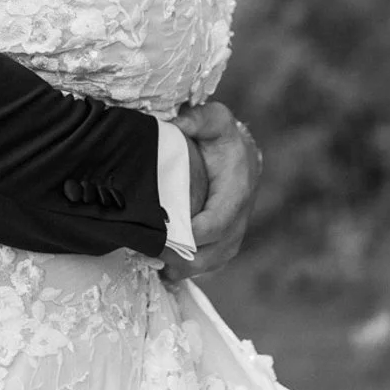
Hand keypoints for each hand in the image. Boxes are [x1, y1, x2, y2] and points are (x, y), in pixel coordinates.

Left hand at [160, 100, 261, 286]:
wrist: (241, 153)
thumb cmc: (222, 137)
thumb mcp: (215, 119)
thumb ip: (199, 118)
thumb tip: (178, 124)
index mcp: (236, 192)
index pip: (217, 223)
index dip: (192, 235)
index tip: (164, 235)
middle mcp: (239, 219)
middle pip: (214, 253)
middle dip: (182, 259)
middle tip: (149, 252)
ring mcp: (233, 234)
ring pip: (211, 263)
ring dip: (183, 269)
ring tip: (153, 265)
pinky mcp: (225, 242)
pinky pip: (208, 264)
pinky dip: (187, 270)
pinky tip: (163, 271)